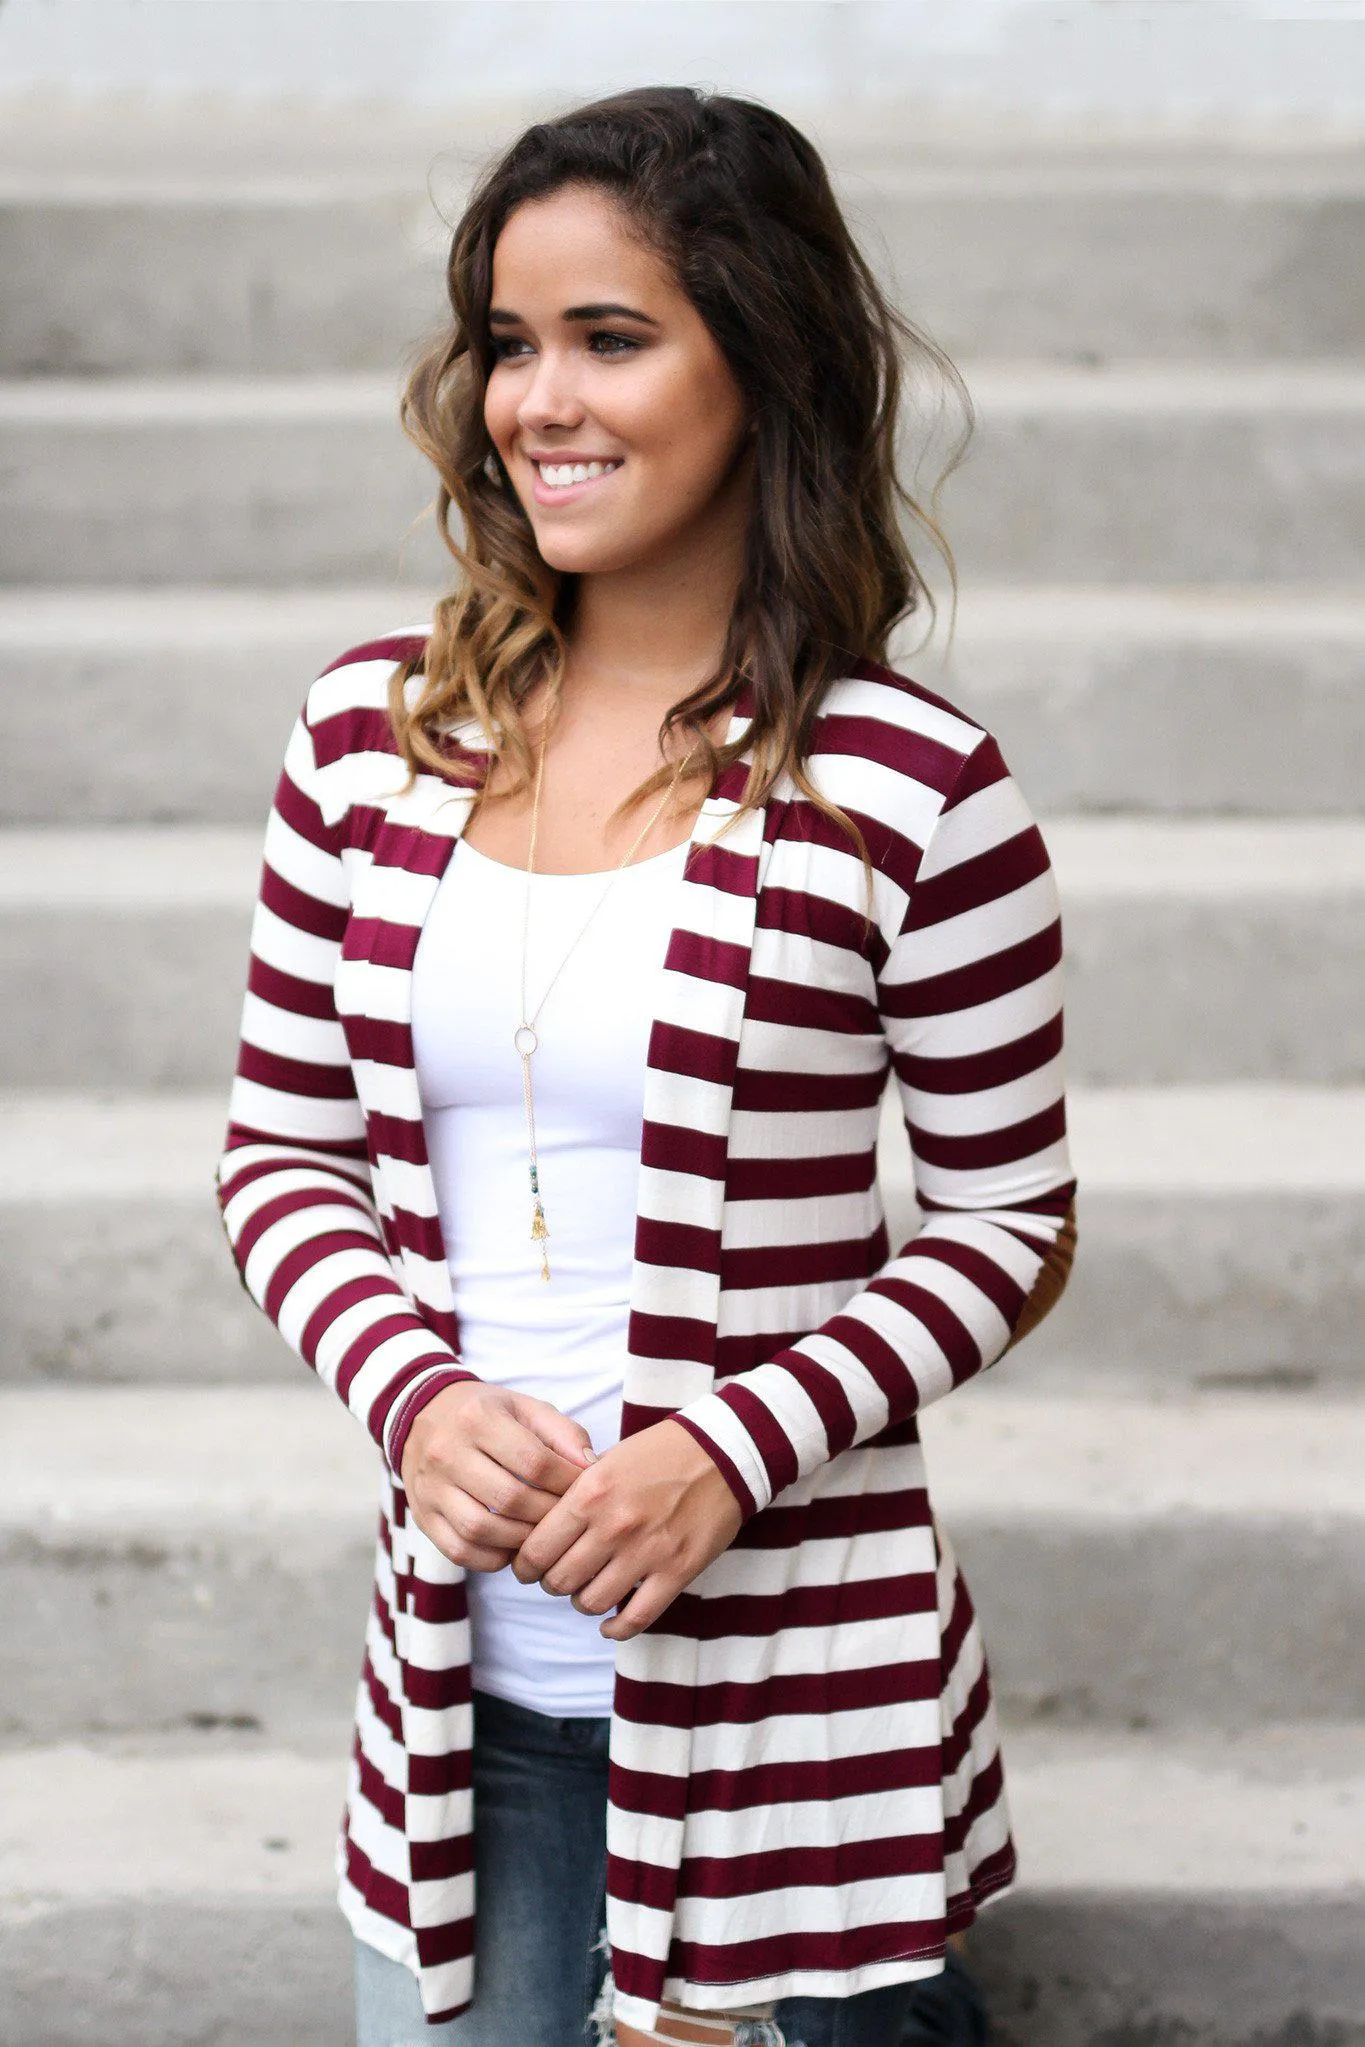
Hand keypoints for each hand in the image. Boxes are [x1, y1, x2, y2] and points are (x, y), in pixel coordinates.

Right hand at [399, 1382, 595, 1571]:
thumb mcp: (525, 1408)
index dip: (567, 1482)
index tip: (585, 1491)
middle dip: (548, 1516)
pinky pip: (459, 1550)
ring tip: (541, 1536)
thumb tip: (592, 1467)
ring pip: (481, 1530)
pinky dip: (491, 1558)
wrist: (425, 1415)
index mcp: (478, 1418)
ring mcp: (431, 1487)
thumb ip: (563, 1433)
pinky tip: (511, 1548)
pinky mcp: (422, 1515)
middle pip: (510, 1499)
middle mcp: (448, 1451)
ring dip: (520, 1541)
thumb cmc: (487, 1414)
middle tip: (568, 1520)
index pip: (534, 1462)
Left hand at [511, 1419, 743, 1639]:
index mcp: (590, 1493)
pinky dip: (616, 1628)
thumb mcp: (608, 1460)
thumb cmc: (662, 1452)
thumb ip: (576, 1495)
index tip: (529, 1567)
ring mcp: (647, 1551)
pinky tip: (610, 1623)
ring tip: (588, 1591)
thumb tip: (544, 1529)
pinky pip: (635, 1619)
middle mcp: (613, 1525)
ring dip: (582, 1602)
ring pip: (591, 1602)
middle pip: (559, 1580)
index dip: (525, 1566)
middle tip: (558, 1578)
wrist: (723, 1452)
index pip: (537, 1549)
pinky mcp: (677, 1571)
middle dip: (552, 1584)